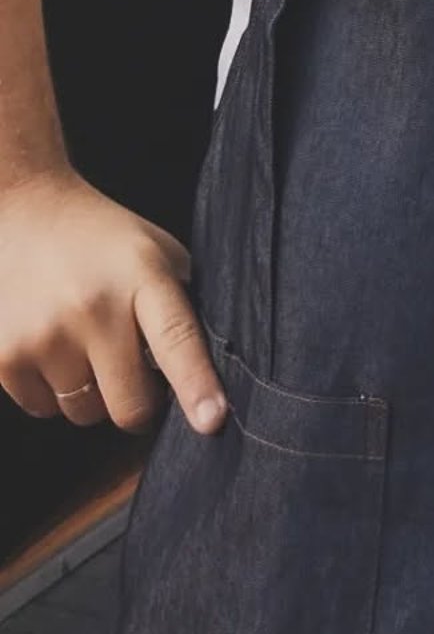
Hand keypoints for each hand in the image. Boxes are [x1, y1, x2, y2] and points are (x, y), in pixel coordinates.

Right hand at [0, 169, 226, 434]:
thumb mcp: (157, 253)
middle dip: (139, 404)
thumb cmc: (103, 240)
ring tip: (84, 343)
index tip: (213, 421)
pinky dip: (52, 391)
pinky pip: (43, 409)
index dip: (197, 384)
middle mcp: (92, 307)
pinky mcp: (4, 357)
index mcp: (143, 275)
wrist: (25, 212)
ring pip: (85, 413)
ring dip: (92, 394)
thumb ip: (180, 304)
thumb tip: (201, 372)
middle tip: (134, 376)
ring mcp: (44, 334)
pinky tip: (51, 345)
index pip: (177, 337)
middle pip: (128, 404)